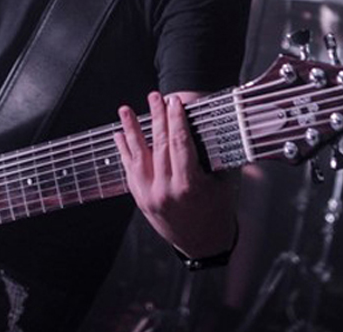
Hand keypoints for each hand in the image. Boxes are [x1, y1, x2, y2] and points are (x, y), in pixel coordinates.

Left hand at [114, 91, 237, 257]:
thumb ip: (213, 156)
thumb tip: (209, 125)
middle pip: (160, 145)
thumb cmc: (217, 211)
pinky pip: (129, 170)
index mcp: (189, 186)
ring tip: (125, 110)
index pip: (180, 144)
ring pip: (138, 156)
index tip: (174, 101)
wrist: (203, 244)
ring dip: (131, 130)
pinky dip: (125, 151)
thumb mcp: (222, 182)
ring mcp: (150, 196)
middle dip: (157, 117)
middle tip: (154, 96)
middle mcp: (166, 190)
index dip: (176, 120)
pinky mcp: (140, 199)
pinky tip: (120, 135)